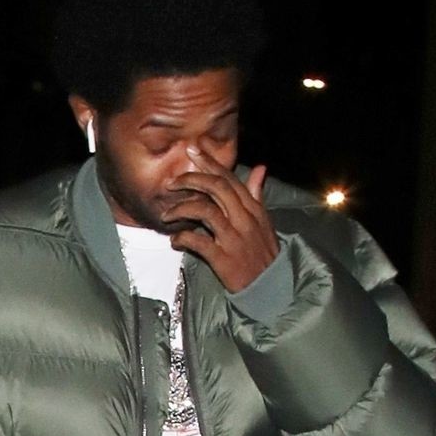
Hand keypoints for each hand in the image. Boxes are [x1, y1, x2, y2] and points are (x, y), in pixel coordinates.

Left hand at [162, 148, 278, 292]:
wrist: (269, 285)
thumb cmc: (263, 252)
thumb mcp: (264, 221)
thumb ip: (256, 194)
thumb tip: (260, 168)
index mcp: (252, 208)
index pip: (229, 178)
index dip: (209, 163)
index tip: (192, 150)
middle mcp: (244, 219)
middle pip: (216, 188)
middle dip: (191, 180)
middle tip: (171, 182)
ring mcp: (233, 238)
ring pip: (205, 211)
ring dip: (181, 209)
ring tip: (166, 215)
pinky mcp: (224, 258)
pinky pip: (199, 242)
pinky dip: (183, 239)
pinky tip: (175, 241)